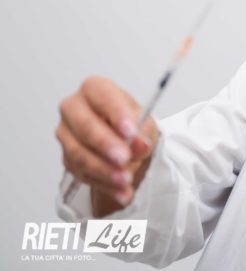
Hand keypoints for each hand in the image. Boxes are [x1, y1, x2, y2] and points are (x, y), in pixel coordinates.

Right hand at [56, 76, 158, 214]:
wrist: (126, 141)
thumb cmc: (132, 123)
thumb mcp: (145, 123)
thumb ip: (142, 132)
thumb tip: (139, 145)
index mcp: (95, 89)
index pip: (102, 97)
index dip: (116, 114)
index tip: (130, 131)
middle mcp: (74, 108)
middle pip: (84, 126)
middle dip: (105, 144)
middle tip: (124, 158)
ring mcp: (67, 134)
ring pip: (79, 154)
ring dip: (104, 170)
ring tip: (126, 180)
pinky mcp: (67, 158)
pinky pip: (83, 173)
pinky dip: (105, 184)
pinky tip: (122, 191)